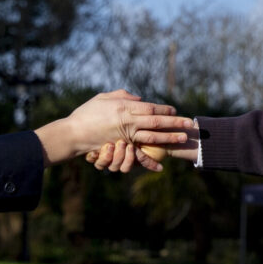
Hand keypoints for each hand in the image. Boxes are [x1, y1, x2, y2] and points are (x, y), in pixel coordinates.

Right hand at [36, 90, 192, 170]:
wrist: (71, 133)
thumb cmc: (86, 113)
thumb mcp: (103, 98)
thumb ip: (122, 96)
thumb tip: (140, 98)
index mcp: (124, 107)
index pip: (150, 107)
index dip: (164, 109)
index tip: (175, 110)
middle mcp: (128, 121)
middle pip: (157, 121)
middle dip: (175, 122)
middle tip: (191, 124)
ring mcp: (126, 136)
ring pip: (153, 137)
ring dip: (170, 138)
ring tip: (184, 138)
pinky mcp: (122, 148)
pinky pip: (138, 154)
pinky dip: (149, 161)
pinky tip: (161, 166)